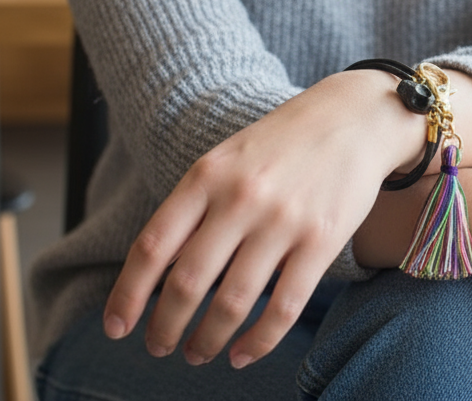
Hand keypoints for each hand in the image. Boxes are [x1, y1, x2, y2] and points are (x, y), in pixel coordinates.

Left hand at [101, 69, 420, 368]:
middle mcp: (241, 198)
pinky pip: (283, 307)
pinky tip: (243, 353)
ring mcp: (283, 220)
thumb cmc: (285, 143)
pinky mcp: (321, 240)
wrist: (355, 118)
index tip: (116, 327)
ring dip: (207, 340)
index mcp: (207, 175)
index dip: (127, 294)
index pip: (153, 245)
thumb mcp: (229, 158)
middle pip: (186, 283)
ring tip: (198, 353)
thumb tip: (160, 271)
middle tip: (159, 347)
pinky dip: (258, 341)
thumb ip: (197, 205)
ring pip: (231, 302)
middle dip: (165, 327)